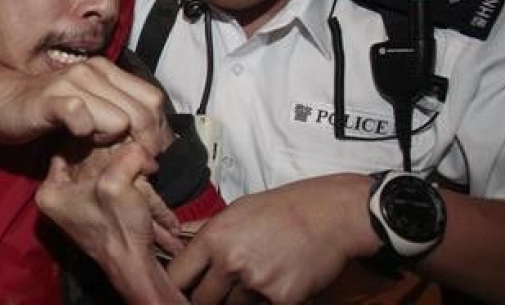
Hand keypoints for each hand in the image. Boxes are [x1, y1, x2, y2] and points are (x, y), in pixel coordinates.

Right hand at [0, 56, 172, 154]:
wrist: (2, 100)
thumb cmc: (51, 110)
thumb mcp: (93, 108)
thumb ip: (121, 114)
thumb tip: (157, 141)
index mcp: (109, 71)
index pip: (154, 100)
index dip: (160, 130)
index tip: (153, 153)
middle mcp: (95, 71)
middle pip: (143, 112)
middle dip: (146, 144)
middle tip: (136, 163)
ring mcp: (73, 83)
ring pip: (119, 119)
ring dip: (117, 143)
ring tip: (102, 150)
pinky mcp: (51, 100)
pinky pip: (82, 117)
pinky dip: (87, 133)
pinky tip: (80, 138)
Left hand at [36, 142, 187, 302]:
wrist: (137, 265)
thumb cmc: (118, 229)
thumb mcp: (118, 183)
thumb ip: (127, 154)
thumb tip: (138, 143)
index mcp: (52, 191)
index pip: (66, 148)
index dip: (91, 134)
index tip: (110, 125)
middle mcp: (63, 197)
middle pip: (90, 157)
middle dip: (118, 151)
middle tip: (134, 143)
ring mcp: (84, 203)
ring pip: (108, 169)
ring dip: (131, 166)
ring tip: (146, 161)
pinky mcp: (103, 208)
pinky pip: (118, 184)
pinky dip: (136, 182)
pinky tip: (151, 173)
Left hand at [167, 174, 380, 304]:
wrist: (330, 214)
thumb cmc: (283, 209)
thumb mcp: (237, 211)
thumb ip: (206, 233)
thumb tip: (175, 244)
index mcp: (214, 237)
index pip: (177, 277)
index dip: (177, 287)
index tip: (183, 290)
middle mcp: (230, 261)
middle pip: (200, 301)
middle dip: (209, 297)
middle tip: (226, 284)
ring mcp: (256, 283)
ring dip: (240, 299)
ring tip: (259, 273)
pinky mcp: (281, 299)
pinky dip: (268, 301)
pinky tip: (278, 280)